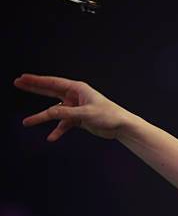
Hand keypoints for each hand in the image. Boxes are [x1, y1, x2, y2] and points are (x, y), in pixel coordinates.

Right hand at [14, 74, 130, 140]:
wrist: (121, 126)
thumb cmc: (108, 115)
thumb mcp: (85, 114)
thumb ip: (65, 113)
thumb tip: (47, 112)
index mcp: (78, 89)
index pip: (53, 82)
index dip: (37, 80)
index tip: (23, 78)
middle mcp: (75, 96)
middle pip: (50, 91)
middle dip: (34, 88)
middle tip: (18, 83)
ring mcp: (76, 108)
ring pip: (55, 112)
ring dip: (42, 117)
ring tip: (26, 122)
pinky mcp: (78, 119)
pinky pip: (64, 124)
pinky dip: (58, 130)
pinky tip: (51, 137)